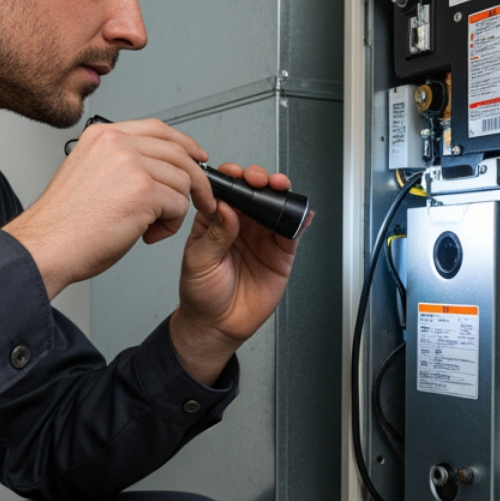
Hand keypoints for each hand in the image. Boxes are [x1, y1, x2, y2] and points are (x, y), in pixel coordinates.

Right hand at [3, 119, 214, 298]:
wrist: (46, 247)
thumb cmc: (64, 223)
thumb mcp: (89, 173)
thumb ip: (119, 163)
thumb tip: (156, 169)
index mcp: (102, 135)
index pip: (157, 129)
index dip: (184, 144)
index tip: (198, 158)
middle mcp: (117, 143)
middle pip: (178, 153)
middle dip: (196, 181)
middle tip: (201, 200)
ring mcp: (132, 165)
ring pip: (182, 182)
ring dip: (175, 210)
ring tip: (149, 227)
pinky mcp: (144, 191)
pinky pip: (179, 205)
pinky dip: (170, 225)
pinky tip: (146, 234)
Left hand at [170, 162, 304, 384]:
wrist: (217, 325)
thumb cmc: (201, 293)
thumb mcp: (198, 261)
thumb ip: (215, 234)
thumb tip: (226, 207)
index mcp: (215, 220)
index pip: (226, 190)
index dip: (232, 177)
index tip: (234, 174)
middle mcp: (240, 224)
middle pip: (254, 192)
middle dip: (258, 179)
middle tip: (259, 181)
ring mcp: (262, 237)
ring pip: (275, 206)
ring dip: (280, 192)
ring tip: (280, 187)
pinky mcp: (280, 253)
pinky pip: (292, 231)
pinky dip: (299, 220)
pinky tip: (301, 213)